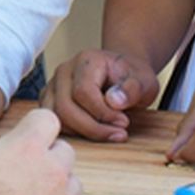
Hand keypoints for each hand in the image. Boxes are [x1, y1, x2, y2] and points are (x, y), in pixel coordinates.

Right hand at [41, 49, 158, 142]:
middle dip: (92, 128)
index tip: (123, 122)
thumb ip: (133, 89)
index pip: (83, 92)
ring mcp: (54, 85)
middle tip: (117, 133)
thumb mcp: (144, 81)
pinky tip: (93, 133)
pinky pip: (54, 121)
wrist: (121, 74)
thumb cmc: (131, 77)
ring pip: (56, 117)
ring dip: (81, 132)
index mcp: (86, 60)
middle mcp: (65, 71)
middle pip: (65, 107)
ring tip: (107, 133)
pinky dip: (72, 132)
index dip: (103, 113)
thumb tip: (115, 101)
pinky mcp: (51, 99)